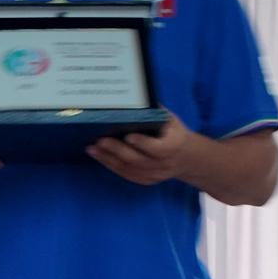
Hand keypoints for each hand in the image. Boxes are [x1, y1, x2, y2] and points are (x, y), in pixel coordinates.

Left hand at [86, 112, 201, 186]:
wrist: (185, 158)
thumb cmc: (174, 132)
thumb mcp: (171, 120)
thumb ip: (156, 112)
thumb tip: (135, 98)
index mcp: (174, 145)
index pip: (158, 148)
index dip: (143, 143)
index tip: (128, 136)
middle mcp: (164, 163)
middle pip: (137, 159)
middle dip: (117, 150)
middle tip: (100, 140)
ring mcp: (155, 174)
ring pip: (129, 169)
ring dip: (108, 159)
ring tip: (92, 148)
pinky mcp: (146, 180)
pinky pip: (126, 174)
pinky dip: (111, 165)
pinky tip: (99, 156)